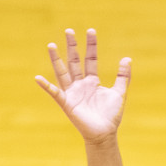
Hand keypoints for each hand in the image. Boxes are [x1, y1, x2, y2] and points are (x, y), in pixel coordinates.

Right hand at [35, 28, 130, 143]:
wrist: (104, 134)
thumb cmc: (111, 115)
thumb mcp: (119, 93)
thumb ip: (123, 76)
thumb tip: (127, 58)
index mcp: (92, 81)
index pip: (91, 59)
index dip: (91, 46)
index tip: (91, 31)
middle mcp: (80, 84)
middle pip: (75, 61)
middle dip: (72, 47)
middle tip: (69, 30)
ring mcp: (72, 92)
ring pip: (63, 72)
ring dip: (56, 59)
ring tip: (51, 45)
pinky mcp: (67, 103)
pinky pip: (55, 93)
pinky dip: (46, 86)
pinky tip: (38, 78)